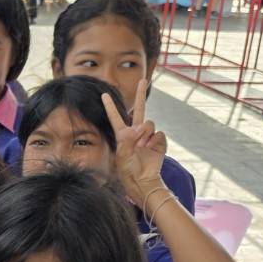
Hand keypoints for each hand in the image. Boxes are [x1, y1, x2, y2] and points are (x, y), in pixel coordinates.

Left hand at [102, 80, 166, 205]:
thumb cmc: (128, 171)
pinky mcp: (159, 141)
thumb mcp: (122, 155)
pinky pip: (159, 134)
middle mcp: (136, 132)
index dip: (109, 106)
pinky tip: (150, 150)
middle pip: (138, 109)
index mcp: (122, 135)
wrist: (143, 181)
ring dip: (144, 134)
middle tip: (143, 80)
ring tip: (141, 147)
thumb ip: (128, 139)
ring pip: (149, 123)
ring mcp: (148, 136)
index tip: (103, 94)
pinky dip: (154, 142)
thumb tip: (141, 128)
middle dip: (140, 94)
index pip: (115, 117)